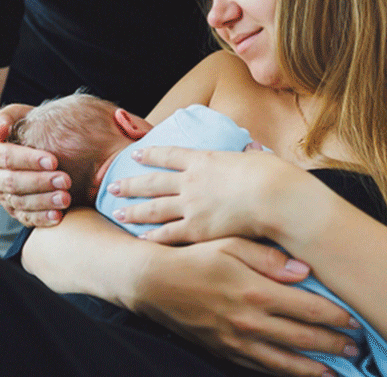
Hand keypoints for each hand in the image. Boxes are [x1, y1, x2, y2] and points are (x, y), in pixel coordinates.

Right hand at [0, 103, 71, 226]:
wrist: (7, 151)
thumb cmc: (17, 129)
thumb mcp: (11, 116)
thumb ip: (4, 118)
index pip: (8, 157)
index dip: (30, 160)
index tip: (54, 160)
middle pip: (14, 182)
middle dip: (40, 182)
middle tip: (66, 180)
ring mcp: (2, 195)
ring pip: (20, 202)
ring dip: (44, 202)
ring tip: (66, 198)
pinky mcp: (13, 209)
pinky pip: (25, 217)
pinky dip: (41, 219)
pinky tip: (58, 216)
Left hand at [111, 146, 309, 244]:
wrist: (274, 197)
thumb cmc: (272, 176)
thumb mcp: (258, 157)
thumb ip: (248, 155)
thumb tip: (251, 148)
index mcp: (205, 160)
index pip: (170, 155)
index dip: (151, 154)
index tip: (136, 153)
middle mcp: (191, 181)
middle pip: (153, 182)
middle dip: (131, 184)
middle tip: (112, 185)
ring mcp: (192, 206)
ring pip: (154, 208)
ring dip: (134, 211)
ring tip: (117, 212)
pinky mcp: (197, 230)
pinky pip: (169, 234)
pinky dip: (153, 236)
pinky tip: (140, 238)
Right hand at [133, 237, 359, 376]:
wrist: (154, 284)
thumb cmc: (195, 258)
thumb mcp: (231, 244)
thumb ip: (268, 258)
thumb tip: (303, 270)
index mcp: (257, 291)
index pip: (308, 307)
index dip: (336, 316)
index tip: (356, 320)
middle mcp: (251, 321)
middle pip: (303, 338)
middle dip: (333, 344)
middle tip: (356, 348)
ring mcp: (237, 341)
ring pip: (284, 361)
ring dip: (313, 368)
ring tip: (335, 372)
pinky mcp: (225, 351)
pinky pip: (260, 367)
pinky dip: (283, 373)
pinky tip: (297, 374)